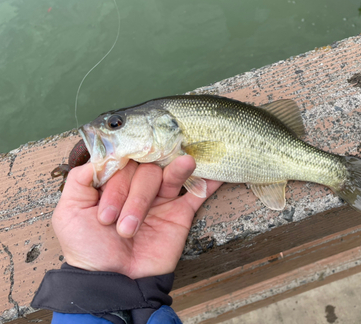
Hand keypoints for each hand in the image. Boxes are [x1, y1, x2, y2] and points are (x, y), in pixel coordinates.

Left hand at [52, 156, 221, 278]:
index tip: (106, 208)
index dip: (116, 179)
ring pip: (168, 175)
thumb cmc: (90, 250)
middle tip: (122, 227)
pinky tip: (215, 172)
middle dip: (133, 196)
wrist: (115, 283)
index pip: (121, 163)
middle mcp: (137, 188)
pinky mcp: (180, 213)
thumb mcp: (69, 214)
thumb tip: (100, 154)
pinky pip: (196, 192)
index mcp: (112, 184)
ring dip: (173, 174)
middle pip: (145, 169)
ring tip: (176, 178)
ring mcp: (161, 199)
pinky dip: (207, 182)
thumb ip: (79, 180)